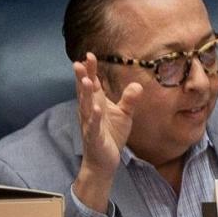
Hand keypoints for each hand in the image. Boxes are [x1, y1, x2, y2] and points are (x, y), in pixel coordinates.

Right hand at [70, 53, 142, 211]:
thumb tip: (137, 85)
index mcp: (96, 103)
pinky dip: (94, 118)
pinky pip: (93, 126)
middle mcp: (90, 111)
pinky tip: (95, 109)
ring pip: (86, 106)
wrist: (104, 161)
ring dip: (85, 94)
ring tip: (85, 80)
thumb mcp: (124, 115)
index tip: (89, 55)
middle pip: (85, 91)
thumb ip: (129, 99)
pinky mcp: (94, 137)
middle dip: (82, 77)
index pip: (92, 84)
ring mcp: (90, 124)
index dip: (91, 70)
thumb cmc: (111, 135)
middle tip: (80, 62)